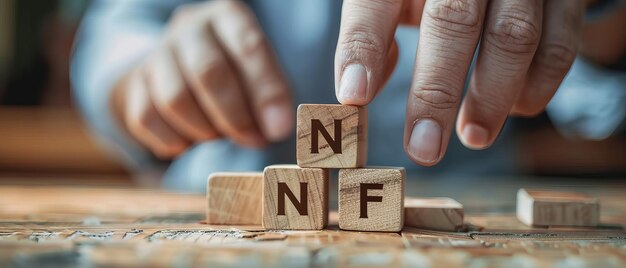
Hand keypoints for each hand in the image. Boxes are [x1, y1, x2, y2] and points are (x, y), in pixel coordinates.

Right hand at [111, 0, 292, 158]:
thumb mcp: (261, 71)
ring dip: (203, 130)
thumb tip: (275, 129)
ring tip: (218, 135)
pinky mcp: (135, 81)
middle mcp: (190, 27)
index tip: (278, 130)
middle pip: (208, 72)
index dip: (266, 92)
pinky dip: (172, 140)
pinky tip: (188, 141)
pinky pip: (146, 118)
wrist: (184, 65)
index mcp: (228, 16)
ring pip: (175, 99)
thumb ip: (270, 96)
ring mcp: (158, 53)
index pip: (249, 48)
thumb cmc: (236, 70)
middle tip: (253, 140)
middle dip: (235, 116)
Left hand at [335, 0, 583, 165]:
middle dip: (436, 92)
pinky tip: (516, 108)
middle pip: (453, 22)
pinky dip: (537, 85)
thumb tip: (359, 90)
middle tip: (422, 149)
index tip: (353, 98)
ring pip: (513, 37)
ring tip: (473, 136)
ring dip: (492, 97)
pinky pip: (560, 44)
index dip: (363, 47)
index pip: (377, 0)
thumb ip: (375, 32)